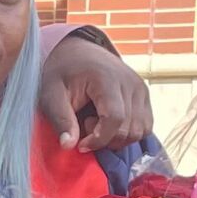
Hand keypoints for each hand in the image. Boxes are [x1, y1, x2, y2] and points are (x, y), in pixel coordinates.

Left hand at [38, 36, 152, 153]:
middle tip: (85, 126)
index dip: (99, 139)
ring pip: (140, 130)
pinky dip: (128, 132)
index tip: (81, 144)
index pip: (115, 119)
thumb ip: (61, 119)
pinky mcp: (144, 94)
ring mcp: (141, 88)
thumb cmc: (62, 72)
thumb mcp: (51, 95)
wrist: (77, 51)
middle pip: (129, 129)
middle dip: (105, 139)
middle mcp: (131, 82)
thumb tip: (68, 145)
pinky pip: (145, 125)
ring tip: (97, 123)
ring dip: (118, 137)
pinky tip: (108, 122)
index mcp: (108, 78)